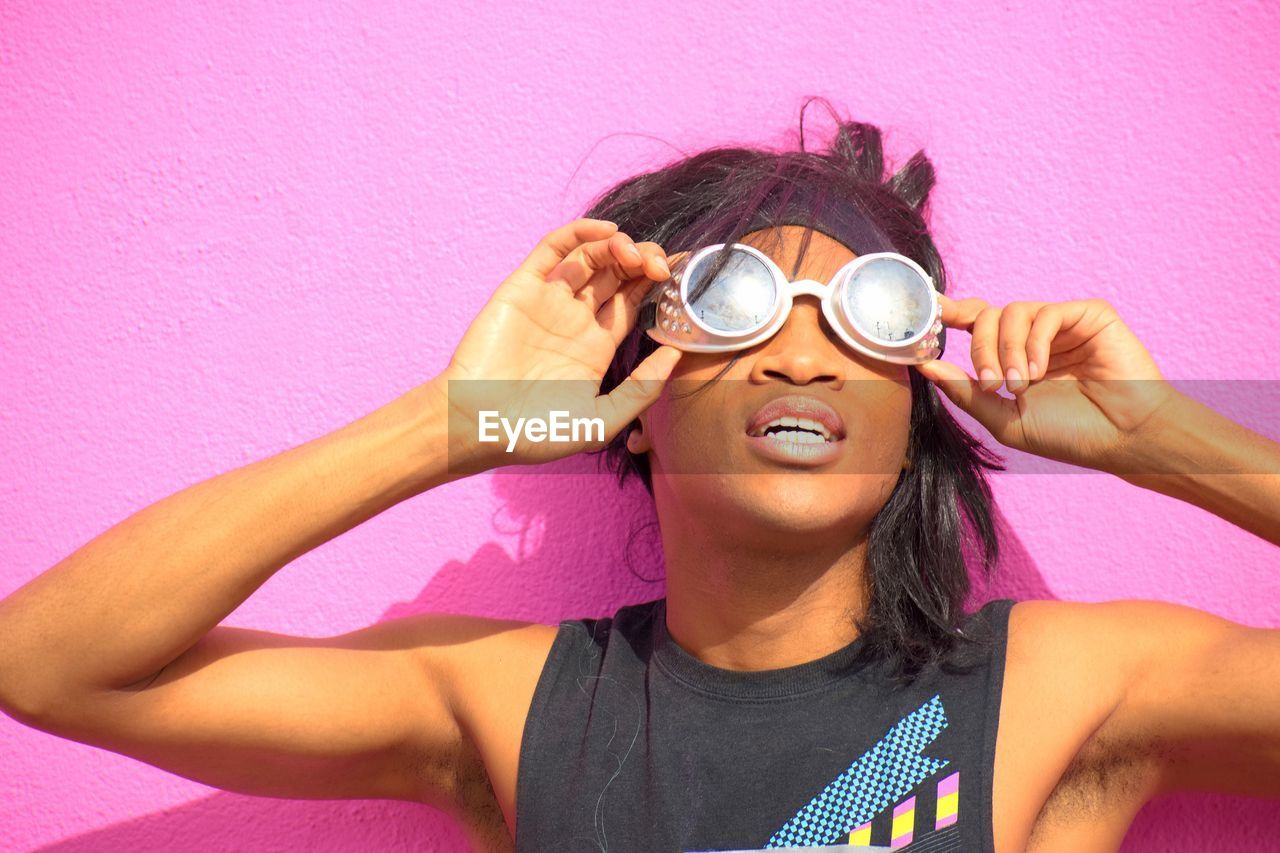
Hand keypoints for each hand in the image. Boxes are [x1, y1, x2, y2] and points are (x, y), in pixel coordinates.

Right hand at [434, 218, 680, 472]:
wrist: (477, 427)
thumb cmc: (535, 434)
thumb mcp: (601, 421)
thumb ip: (641, 390)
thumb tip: (677, 355)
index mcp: (596, 347)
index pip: (634, 303)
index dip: (657, 287)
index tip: (681, 279)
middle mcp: (575, 320)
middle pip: (618, 275)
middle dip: (644, 262)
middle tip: (662, 265)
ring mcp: (550, 301)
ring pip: (591, 257)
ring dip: (618, 246)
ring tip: (635, 252)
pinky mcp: (523, 288)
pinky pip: (554, 249)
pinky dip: (580, 233)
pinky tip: (607, 231)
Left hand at [913, 295, 1180, 472]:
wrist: (1124, 439)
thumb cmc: (1070, 435)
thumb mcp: (1004, 419)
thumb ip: (964, 391)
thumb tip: (924, 365)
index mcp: (1014, 358)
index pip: (976, 324)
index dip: (951, 314)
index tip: (929, 313)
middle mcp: (1035, 338)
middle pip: (987, 317)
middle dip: (980, 349)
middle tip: (991, 384)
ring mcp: (1062, 325)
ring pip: (1012, 312)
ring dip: (1006, 350)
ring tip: (1019, 385)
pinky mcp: (1089, 315)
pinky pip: (1046, 313)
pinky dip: (1035, 342)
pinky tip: (1040, 371)